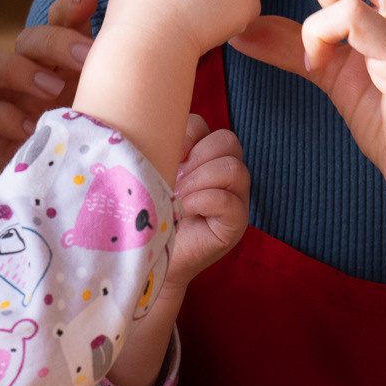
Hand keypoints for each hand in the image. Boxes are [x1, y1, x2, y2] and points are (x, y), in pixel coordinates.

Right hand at [0, 0, 95, 158]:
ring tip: (52, 92)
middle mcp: (30, 74)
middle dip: (51, 42)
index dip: (69, 5)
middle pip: (24, 40)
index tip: (89, 0)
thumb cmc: (100, 138)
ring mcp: (4, 102)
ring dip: (14, 71)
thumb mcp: (107, 96)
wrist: (86, 191)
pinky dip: (3, 116)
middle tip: (84, 61)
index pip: (58, 19)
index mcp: (64, 61)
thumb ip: (105, 54)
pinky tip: (33, 128)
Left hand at [166, 116, 248, 285]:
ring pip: (233, 168)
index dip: (185, 134)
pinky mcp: (236, 224)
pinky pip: (228, 200)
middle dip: (197, 157)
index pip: (204, 126)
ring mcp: (236, 199)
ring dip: (199, 180)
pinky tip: (183, 211)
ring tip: (178, 197)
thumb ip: (159, 153)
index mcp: (204, 157)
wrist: (149, 258)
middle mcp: (226, 174)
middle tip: (175, 179)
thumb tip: (153, 138)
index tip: (167, 155)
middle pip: (227, 141)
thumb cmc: (149, 215)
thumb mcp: (153, 177)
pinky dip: (201, 201)